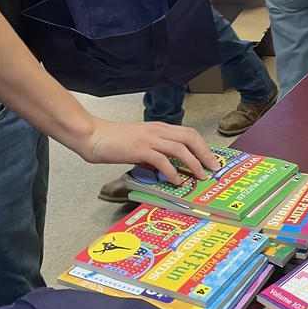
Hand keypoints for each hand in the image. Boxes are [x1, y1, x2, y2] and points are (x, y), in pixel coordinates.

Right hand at [79, 121, 219, 182]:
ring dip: (194, 164)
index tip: (211, 158)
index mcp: (159, 127)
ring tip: (200, 177)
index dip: (203, 145)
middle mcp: (157, 130)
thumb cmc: (114, 140)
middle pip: (190, 138)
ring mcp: (149, 139)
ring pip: (180, 149)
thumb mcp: (140, 142)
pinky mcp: (140, 149)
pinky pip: (162, 160)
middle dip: (205, 154)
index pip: (189, 133)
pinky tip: (176, 181)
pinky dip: (172, 172)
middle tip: (213, 168)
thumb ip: (155, 150)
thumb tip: (168, 166)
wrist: (94, 136)